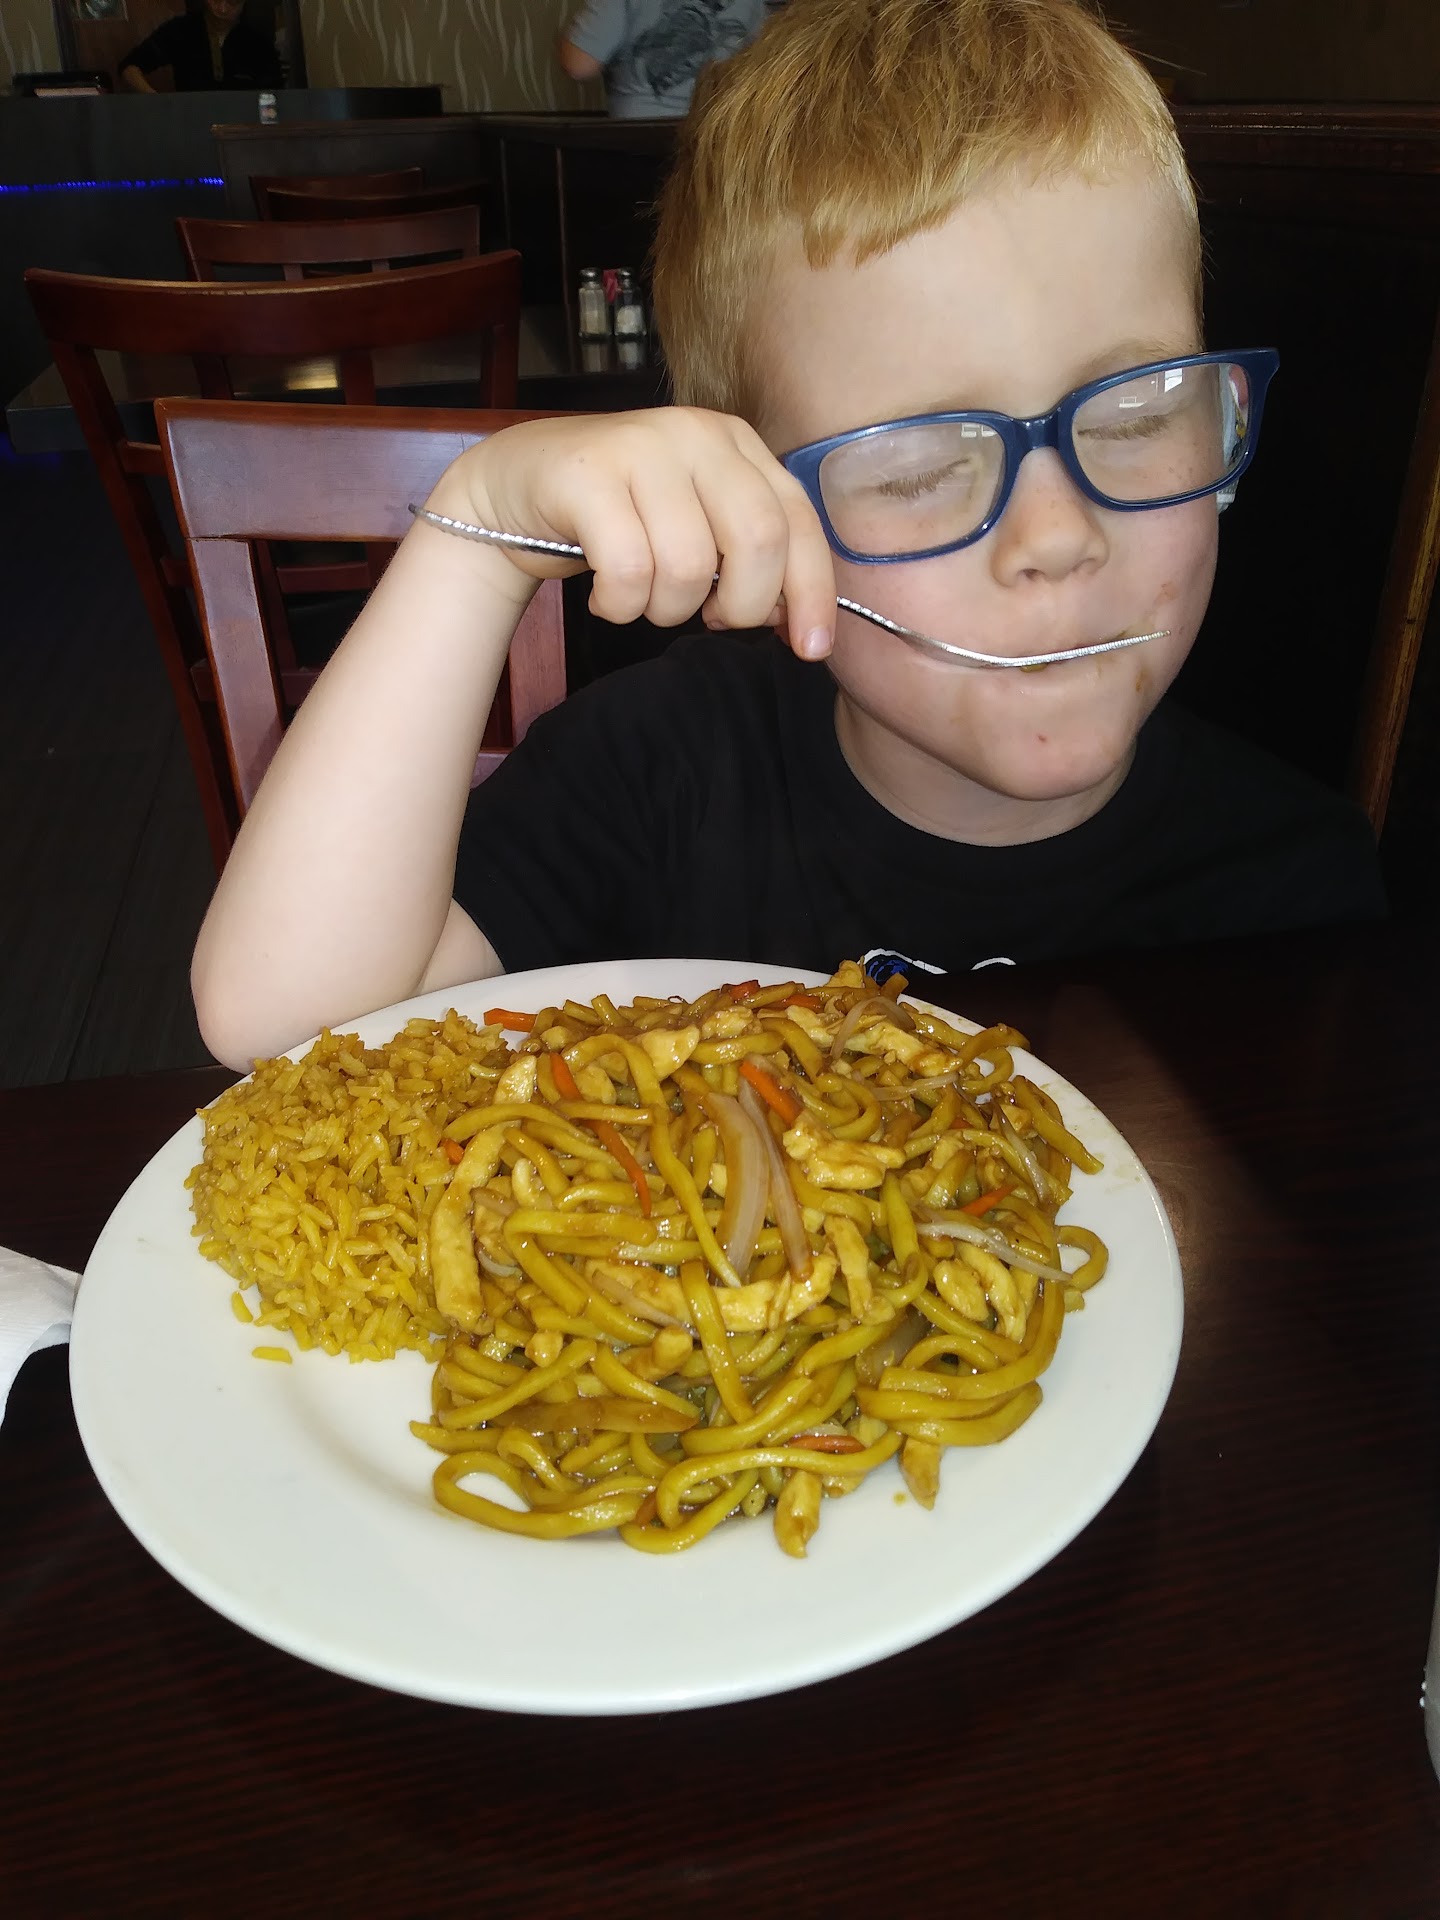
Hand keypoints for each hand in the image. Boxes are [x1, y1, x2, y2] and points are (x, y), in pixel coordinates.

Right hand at [433, 408, 837, 660]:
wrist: (516, 484)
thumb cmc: (617, 516)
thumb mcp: (695, 523)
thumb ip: (747, 557)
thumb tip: (799, 622)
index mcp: (735, 443)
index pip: (797, 522)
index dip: (812, 593)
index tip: (810, 649)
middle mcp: (695, 434)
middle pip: (756, 541)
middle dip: (742, 607)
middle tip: (709, 621)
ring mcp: (639, 447)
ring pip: (689, 566)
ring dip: (667, 609)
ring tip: (642, 600)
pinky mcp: (587, 475)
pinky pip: (628, 570)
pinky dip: (620, 605)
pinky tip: (605, 596)